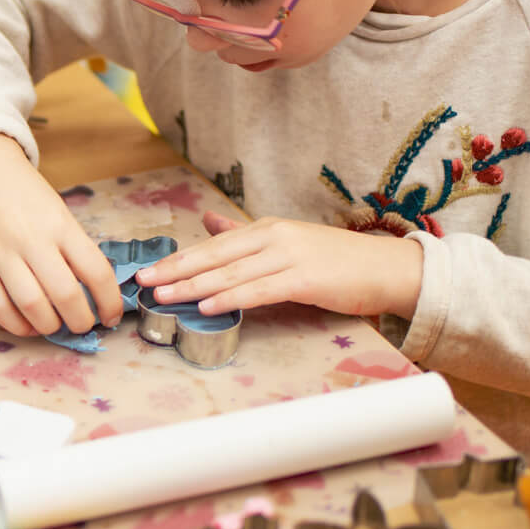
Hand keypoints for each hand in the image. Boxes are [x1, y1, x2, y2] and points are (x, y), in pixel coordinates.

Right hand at [0, 132, 121, 337]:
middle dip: (81, 321)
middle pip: (66, 295)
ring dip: (50, 327)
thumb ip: (73, 248)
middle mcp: (31, 238)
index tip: (112, 316)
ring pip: (31, 305)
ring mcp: (0, 252)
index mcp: (60, 224)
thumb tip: (92, 293)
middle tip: (83, 326)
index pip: (96, 271)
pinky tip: (28, 326)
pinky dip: (16, 325)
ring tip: (55, 327)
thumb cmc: (24, 191)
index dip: (109, 302)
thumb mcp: (58, 211)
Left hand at [133, 212, 422, 317]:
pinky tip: (206, 305)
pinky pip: (259, 290)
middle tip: (142, 282)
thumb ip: (245, 235)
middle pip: (215, 256)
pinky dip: (230, 298)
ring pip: (231, 273)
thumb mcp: (286, 241)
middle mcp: (274, 237)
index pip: (213, 246)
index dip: (179, 259)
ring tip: (164, 295)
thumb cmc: (337, 261)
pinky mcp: (305, 279)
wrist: (387, 269)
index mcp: (267, 229)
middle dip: (176, 270)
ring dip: (193, 285)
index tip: (148, 270)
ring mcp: (290, 257)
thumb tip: (208, 223)